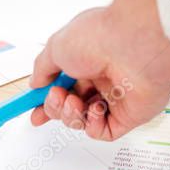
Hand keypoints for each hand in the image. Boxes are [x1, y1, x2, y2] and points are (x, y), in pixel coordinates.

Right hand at [30, 0, 169, 140]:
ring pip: (83, 120)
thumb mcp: (56, 46)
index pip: (63, 86)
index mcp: (86, 60)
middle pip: (70, 106)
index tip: (35, 113)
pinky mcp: (128, 115)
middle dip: (55, 108)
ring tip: (74, 101)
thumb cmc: (100, 37)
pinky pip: (103, 131)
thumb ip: (43, 68)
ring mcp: (115, 98)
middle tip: (56, 97)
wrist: (135, 44)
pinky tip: (96, 109)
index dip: (47, 102)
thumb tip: (36, 83)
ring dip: (71, 115)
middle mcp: (101, 79)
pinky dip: (93, 125)